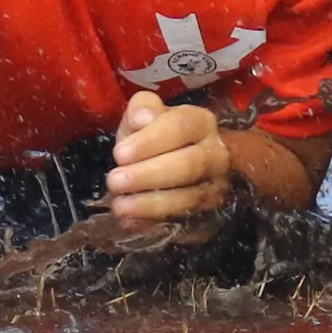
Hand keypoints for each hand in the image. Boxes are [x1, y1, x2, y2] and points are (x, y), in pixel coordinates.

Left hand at [105, 90, 231, 226]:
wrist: (174, 162)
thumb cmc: (155, 136)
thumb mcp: (144, 115)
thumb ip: (142, 108)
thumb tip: (143, 118)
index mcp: (200, 122)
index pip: (181, 127)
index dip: (150, 141)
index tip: (119, 154)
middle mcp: (216, 154)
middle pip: (190, 165)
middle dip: (149, 175)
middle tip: (114, 181)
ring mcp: (216, 187)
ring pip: (191, 198)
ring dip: (152, 205)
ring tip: (120, 206)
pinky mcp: (209, 214)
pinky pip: (187, 222)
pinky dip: (157, 224)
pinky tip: (132, 223)